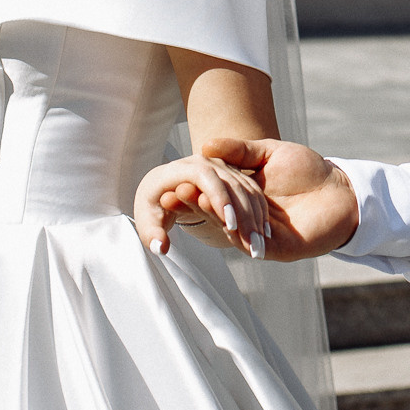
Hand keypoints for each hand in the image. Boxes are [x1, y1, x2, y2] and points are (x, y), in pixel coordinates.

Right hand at [133, 138, 355, 261]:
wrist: (344, 190)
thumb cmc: (310, 169)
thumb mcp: (270, 153)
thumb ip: (240, 151)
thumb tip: (206, 145)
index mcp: (245, 197)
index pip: (213, 196)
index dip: (193, 190)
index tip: (172, 179)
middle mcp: (248, 219)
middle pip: (215, 214)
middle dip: (193, 204)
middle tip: (171, 192)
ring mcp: (261, 235)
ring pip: (229, 229)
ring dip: (210, 215)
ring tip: (190, 198)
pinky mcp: (277, 248)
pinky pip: (250, 241)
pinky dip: (235, 230)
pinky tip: (223, 215)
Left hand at [134, 151, 270, 257]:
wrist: (158, 188)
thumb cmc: (151, 207)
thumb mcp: (146, 221)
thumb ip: (152, 235)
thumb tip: (161, 247)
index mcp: (178, 169)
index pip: (203, 177)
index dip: (219, 199)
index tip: (230, 225)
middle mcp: (200, 162)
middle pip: (228, 180)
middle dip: (241, 209)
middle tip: (251, 239)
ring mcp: (218, 164)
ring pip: (244, 184)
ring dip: (254, 212)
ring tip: (259, 241)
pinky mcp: (229, 171)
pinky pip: (250, 187)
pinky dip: (259, 208)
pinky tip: (263, 233)